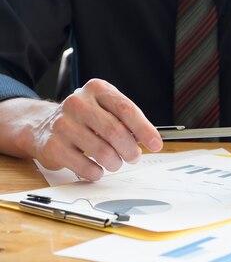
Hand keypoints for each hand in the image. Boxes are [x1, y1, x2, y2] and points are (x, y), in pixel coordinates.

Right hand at [30, 79, 161, 180]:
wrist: (43, 125)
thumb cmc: (85, 118)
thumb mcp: (106, 109)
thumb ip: (128, 120)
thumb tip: (149, 140)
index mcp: (96, 89)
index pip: (126, 109)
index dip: (144, 129)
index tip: (156, 144)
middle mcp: (77, 103)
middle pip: (115, 131)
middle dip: (130, 150)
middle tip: (134, 157)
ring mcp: (63, 124)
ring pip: (102, 151)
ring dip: (115, 162)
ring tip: (115, 162)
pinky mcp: (53, 146)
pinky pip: (85, 166)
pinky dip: (97, 172)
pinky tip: (98, 169)